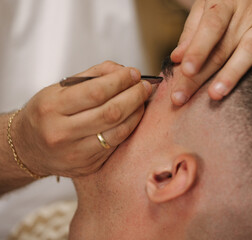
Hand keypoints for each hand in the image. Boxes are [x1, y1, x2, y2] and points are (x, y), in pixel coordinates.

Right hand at [12, 61, 151, 176]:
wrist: (27, 147)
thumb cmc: (47, 112)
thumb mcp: (60, 89)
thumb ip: (93, 76)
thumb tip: (125, 71)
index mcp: (51, 107)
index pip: (96, 92)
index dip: (120, 81)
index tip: (134, 73)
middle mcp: (61, 133)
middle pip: (111, 112)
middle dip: (134, 95)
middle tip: (145, 86)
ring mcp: (75, 153)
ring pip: (117, 131)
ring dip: (136, 112)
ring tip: (142, 99)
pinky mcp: (87, 166)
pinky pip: (116, 144)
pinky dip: (129, 127)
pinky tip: (134, 116)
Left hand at [170, 0, 251, 104]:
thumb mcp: (208, 4)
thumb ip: (193, 31)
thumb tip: (177, 58)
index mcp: (224, 2)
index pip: (210, 28)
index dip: (197, 50)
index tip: (185, 71)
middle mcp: (247, 12)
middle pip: (223, 47)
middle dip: (202, 75)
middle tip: (183, 97)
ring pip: (250, 50)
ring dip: (232, 74)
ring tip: (216, 94)